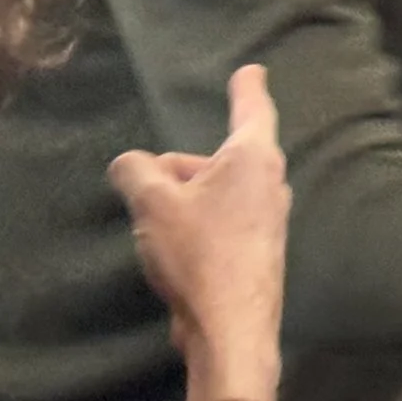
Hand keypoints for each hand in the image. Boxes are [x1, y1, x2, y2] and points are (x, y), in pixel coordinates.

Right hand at [108, 64, 289, 400]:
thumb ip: (135, 171)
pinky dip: (198, 225)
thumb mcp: (152, 203)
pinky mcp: (260, 255)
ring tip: (154, 223)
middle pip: (221, 158)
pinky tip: (174, 252)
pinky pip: (223, 223)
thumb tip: (131, 164)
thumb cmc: (198, 254)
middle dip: (185, 166)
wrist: (231, 330)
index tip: (251, 70)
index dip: (247, 86)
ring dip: (188, 199)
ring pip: (220, 193)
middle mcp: (271, 186)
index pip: (253, 108)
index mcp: (253, 159)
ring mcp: (270, 223)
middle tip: (147, 181)